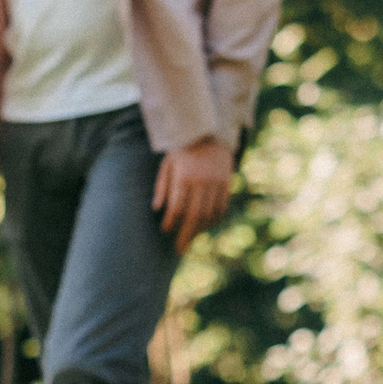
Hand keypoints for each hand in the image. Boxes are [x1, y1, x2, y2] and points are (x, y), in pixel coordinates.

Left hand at [153, 136, 233, 253]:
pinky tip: (205, 226)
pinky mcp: (226, 183)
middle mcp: (201, 181)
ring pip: (209, 214)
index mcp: (184, 176)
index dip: (170, 222)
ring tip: (191, 239)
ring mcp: (216, 183)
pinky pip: (221, 208)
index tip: (165, 231)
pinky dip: (213, 220)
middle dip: (186, 235)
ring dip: (200, 230)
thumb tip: (156, 209)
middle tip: (179, 249)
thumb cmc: (182, 151)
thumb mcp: (167, 164)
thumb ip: (161, 187)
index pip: (176, 207)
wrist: (208, 133)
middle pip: (194, 216)